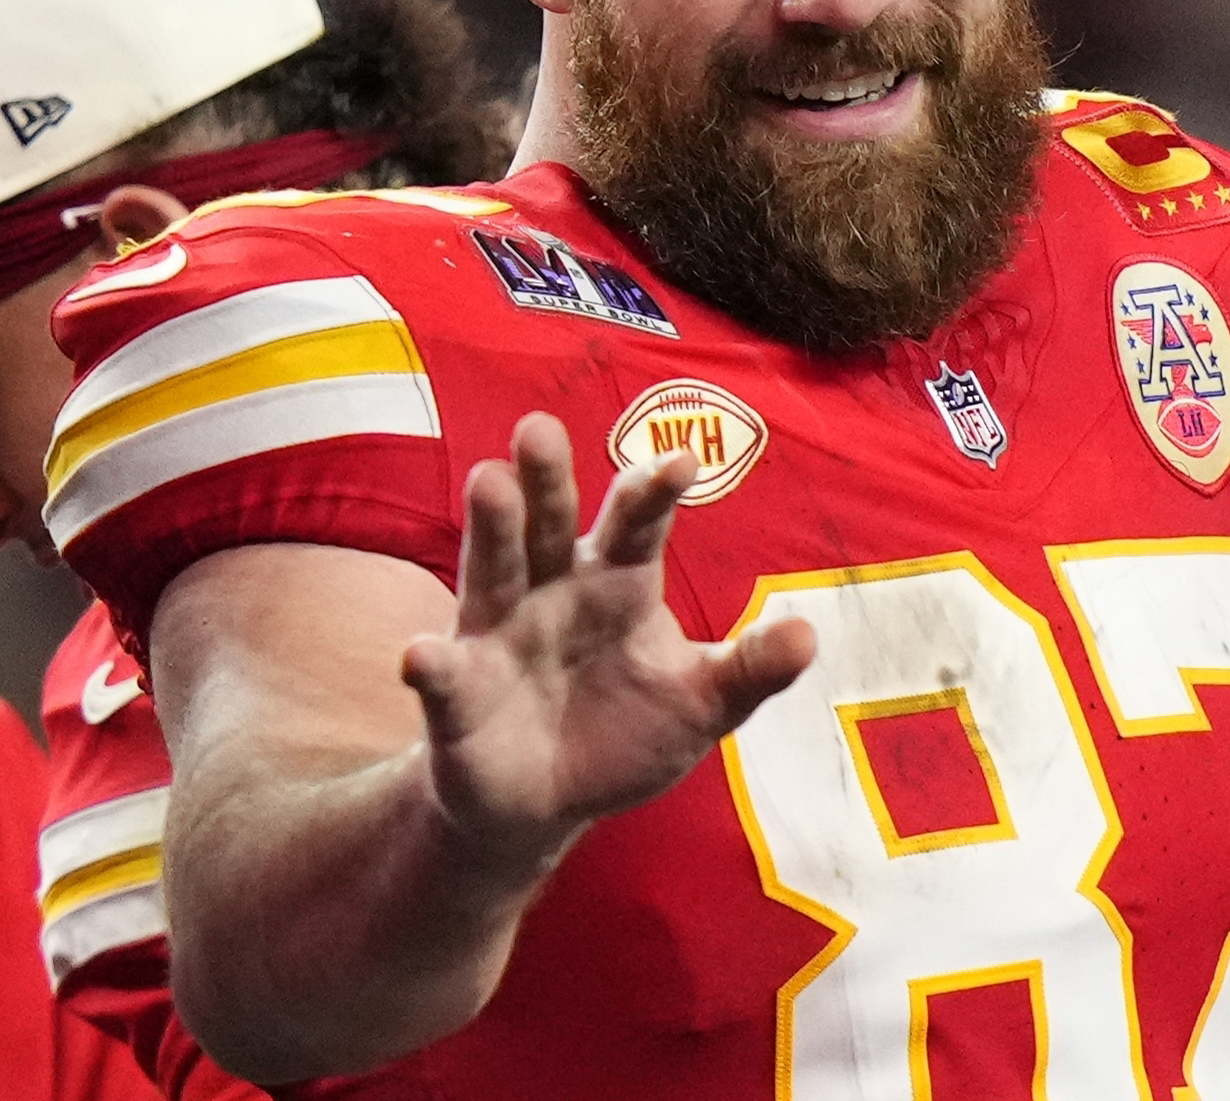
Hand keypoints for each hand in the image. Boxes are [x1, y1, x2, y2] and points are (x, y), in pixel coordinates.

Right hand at [400, 412, 815, 879]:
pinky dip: (430, 664)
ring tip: (489, 482)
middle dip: (549, 478)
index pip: (638, 526)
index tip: (681, 460)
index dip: (654, 492)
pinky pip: (442, 675)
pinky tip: (420, 656)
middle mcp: (553, 588)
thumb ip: (747, 670)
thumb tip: (809, 634)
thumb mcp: (699, 705)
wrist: (548, 804)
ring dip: (491, 527)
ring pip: (493, 568)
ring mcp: (499, 633)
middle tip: (542, 427)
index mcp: (619, 582)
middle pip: (551, 523)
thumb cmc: (627, 732)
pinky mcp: (458, 690)